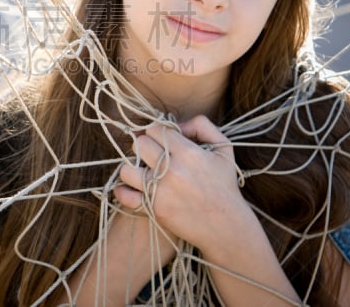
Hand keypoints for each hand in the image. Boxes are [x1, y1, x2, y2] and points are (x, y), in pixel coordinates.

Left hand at [113, 115, 251, 258]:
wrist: (226, 225)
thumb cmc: (225, 184)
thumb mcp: (224, 148)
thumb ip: (202, 126)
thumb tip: (177, 124)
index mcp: (188, 153)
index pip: (156, 129)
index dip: (157, 132)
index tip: (162, 140)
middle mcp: (172, 170)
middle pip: (139, 144)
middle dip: (144, 146)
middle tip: (152, 153)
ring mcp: (161, 191)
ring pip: (127, 169)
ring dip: (132, 167)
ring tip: (142, 171)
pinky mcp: (154, 209)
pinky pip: (125, 196)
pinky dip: (123, 191)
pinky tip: (132, 188)